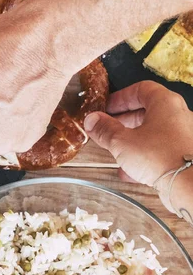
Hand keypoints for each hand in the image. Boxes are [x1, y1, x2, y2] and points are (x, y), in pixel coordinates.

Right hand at [84, 81, 192, 212]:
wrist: (189, 185)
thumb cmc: (160, 157)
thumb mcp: (122, 142)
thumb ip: (105, 129)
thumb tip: (92, 120)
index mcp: (165, 103)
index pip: (141, 89)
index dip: (120, 97)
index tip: (106, 107)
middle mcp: (178, 116)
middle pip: (147, 111)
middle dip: (123, 121)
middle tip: (106, 129)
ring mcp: (183, 136)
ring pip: (153, 133)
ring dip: (131, 140)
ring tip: (114, 151)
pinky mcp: (184, 156)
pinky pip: (160, 151)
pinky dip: (143, 157)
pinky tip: (129, 171)